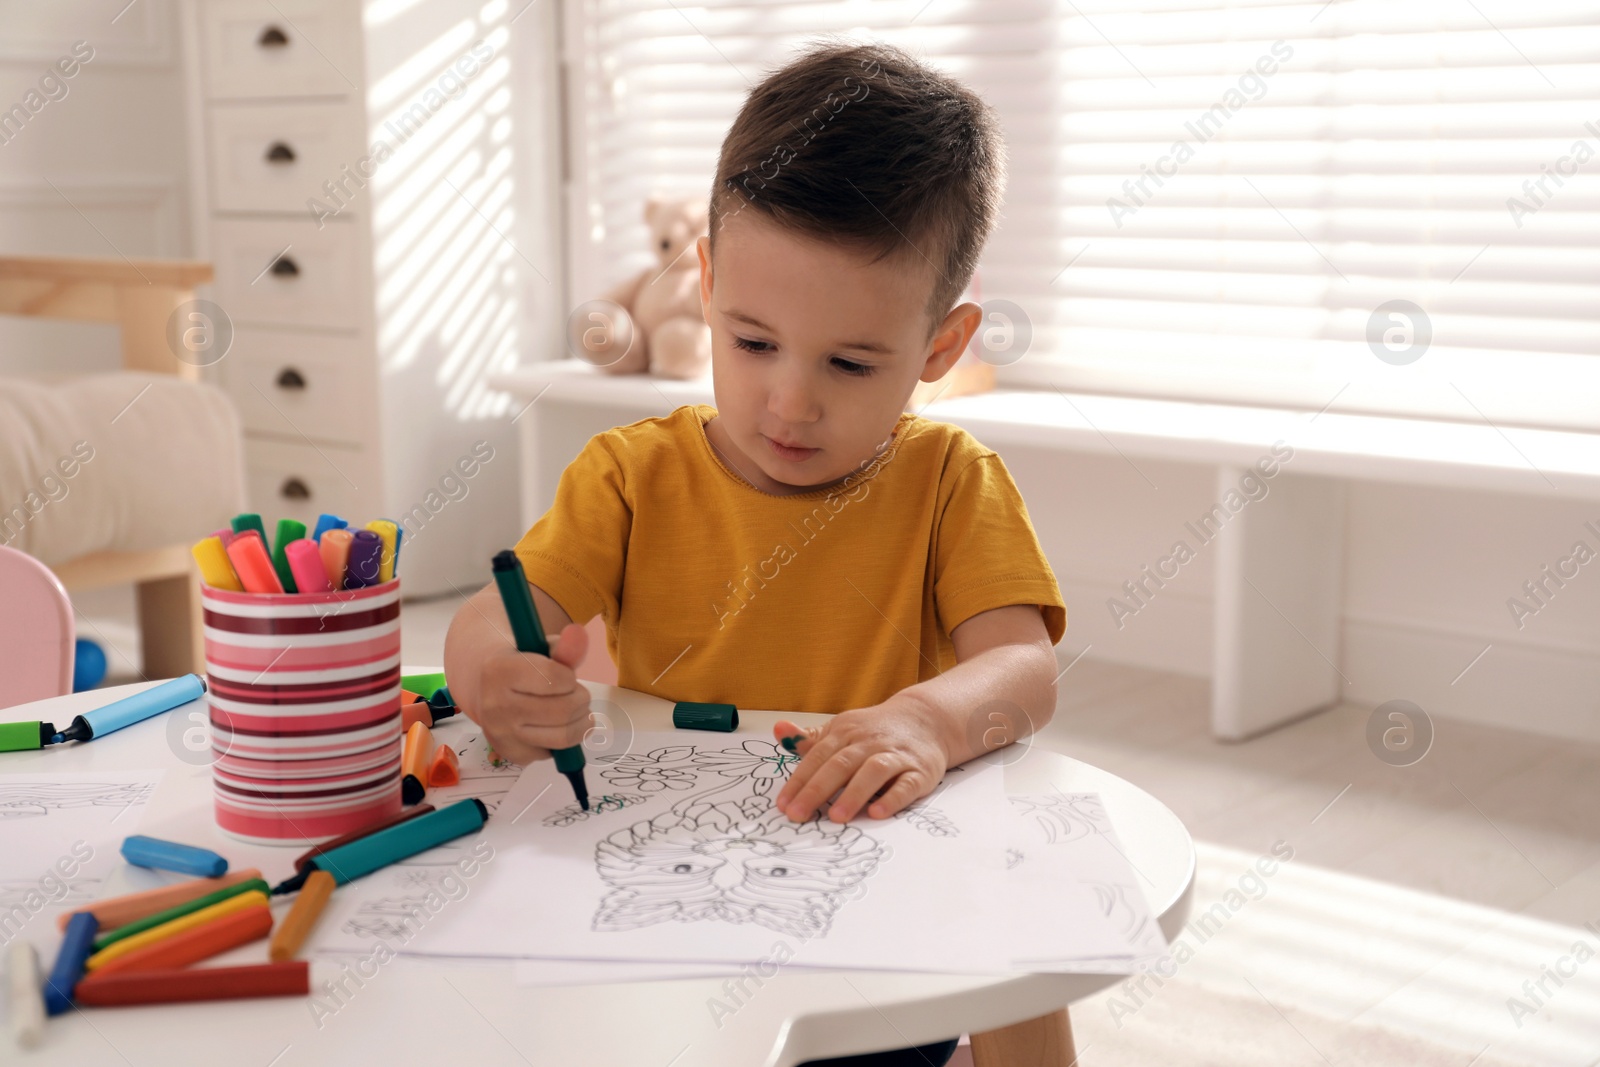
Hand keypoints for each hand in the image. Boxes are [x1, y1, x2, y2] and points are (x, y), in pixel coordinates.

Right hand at [473, 623, 590, 765]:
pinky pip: (554, 753)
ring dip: (580, 722)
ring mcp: (500, 733)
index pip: (557, 679)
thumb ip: (565, 645)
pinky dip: (563, 741)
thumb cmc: (522, 665)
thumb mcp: (541, 649)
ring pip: (564, 736)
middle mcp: (494, 704)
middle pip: (564, 710)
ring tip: (574, 709)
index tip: (563, 675)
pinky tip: (553, 726)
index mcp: (499, 670)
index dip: (569, 677)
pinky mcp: (510, 754)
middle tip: (576, 693)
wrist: (488, 688)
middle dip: (581, 700)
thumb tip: (579, 633)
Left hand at [772, 697, 949, 822]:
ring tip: (836, 817)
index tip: (783, 805)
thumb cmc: (874, 732)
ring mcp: (896, 756)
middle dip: (817, 791)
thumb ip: (810, 739)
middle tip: (798, 815)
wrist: (926, 719)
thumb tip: (778, 730)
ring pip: (873, 772)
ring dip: (854, 794)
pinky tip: (877, 812)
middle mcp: (869, 742)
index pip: (817, 757)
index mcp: (845, 732)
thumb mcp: (841, 730)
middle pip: (840, 764)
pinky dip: (893, 798)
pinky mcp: (919, 771)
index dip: (799, 781)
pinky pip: (906, 784)